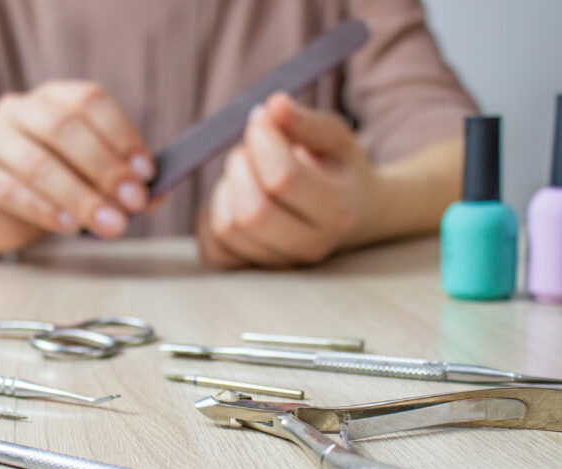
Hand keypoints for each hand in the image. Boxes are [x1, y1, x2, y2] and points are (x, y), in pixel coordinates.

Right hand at [0, 80, 153, 242]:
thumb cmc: (54, 192)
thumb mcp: (92, 184)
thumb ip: (123, 184)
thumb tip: (159, 195)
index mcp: (54, 98)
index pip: (89, 101)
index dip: (121, 135)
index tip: (147, 174)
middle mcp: (19, 108)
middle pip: (64, 128)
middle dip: (104, 169)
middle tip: (133, 205)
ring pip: (37, 160)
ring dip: (79, 195)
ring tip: (108, 225)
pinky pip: (6, 187)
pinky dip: (42, 208)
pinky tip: (67, 226)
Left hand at [197, 92, 377, 268]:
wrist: (349, 214)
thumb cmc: (337, 169)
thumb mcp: (335, 138)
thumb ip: (306, 122)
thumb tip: (272, 105)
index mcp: (337, 210)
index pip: (283, 179)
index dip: (262, 141)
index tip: (263, 120)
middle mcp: (310, 246)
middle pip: (252, 212)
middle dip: (241, 168)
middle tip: (250, 149)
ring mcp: (279, 264)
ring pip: (228, 229)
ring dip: (226, 189)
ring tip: (247, 173)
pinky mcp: (250, 270)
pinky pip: (212, 250)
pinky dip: (212, 217)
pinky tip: (234, 198)